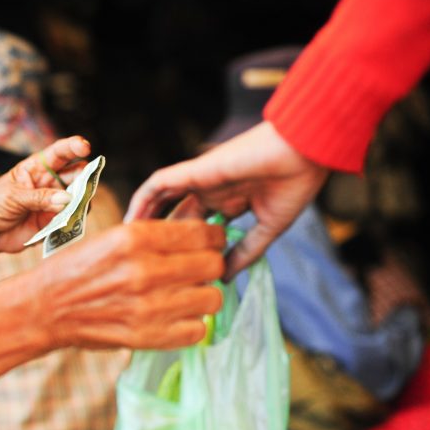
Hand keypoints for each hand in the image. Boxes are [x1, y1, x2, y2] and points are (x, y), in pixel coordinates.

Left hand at [0, 135, 91, 252]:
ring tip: (76, 207)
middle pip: (76, 174)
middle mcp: (49, 183)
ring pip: (78, 197)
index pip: (59, 153)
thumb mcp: (12, 197)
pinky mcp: (53, 222)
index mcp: (37, 168)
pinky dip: (74, 220)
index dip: (73, 147)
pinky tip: (70, 222)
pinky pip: (71, 220)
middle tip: (85, 184)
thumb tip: (67, 199)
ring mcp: (53, 203)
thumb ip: (39, 198)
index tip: (85, 147)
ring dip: (82, 201)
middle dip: (85, 176)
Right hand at [30, 219, 226, 350]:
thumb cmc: (78, 269)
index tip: (208, 243)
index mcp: (135, 238)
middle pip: (214, 265)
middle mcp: (145, 271)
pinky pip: (198, 330)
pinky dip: (190, 324)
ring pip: (211, 298)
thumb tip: (202, 232)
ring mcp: (148, 307)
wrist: (46, 308)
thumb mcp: (113, 237)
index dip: (212, 238)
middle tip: (196, 270)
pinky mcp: (148, 337)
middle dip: (209, 266)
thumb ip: (156, 235)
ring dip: (201, 296)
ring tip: (184, 295)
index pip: (203, 234)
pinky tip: (173, 316)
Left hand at [125, 121, 329, 278]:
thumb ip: (246, 251)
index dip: (189, 250)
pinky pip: (158, 184)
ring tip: (126, 247)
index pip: (200, 229)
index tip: (178, 277)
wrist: (303, 151)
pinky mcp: (193, 170)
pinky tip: (130, 222)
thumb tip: (225, 278)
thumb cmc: (295, 184)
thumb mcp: (268, 227)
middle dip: (160, 240)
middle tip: (142, 266)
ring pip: (161, 201)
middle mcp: (211, 191)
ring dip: (144, 220)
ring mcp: (200, 180)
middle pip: (176, 219)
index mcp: (230, 202)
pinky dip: (142, 200)